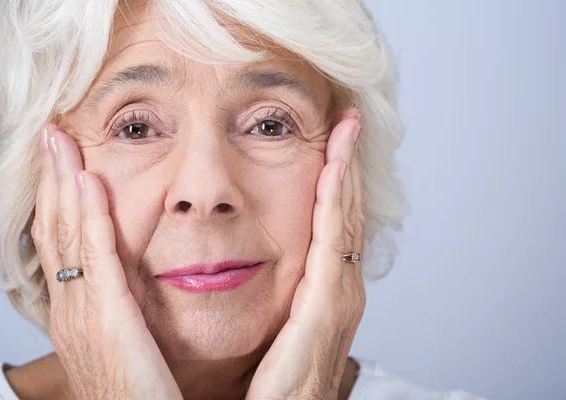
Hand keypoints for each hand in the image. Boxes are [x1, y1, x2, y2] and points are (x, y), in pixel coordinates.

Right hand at [31, 125, 182, 398]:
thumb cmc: (135, 392)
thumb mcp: (121, 341)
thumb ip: (120, 306)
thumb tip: (129, 277)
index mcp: (74, 312)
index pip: (57, 243)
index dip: (55, 199)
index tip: (59, 163)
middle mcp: (69, 306)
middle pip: (53, 229)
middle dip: (50, 179)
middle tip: (49, 136)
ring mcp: (82, 310)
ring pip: (66, 233)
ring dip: (62, 182)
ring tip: (59, 141)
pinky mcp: (108, 315)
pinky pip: (95, 255)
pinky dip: (89, 216)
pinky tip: (87, 182)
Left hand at [245, 109, 366, 398]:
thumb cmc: (270, 384)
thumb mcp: (276, 330)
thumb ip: (274, 297)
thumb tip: (246, 269)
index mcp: (326, 293)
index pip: (334, 224)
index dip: (335, 181)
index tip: (331, 142)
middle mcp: (341, 289)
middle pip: (347, 212)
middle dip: (347, 164)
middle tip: (348, 120)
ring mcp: (339, 295)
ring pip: (346, 217)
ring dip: (346, 170)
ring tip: (347, 127)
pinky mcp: (327, 304)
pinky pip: (333, 239)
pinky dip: (335, 199)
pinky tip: (333, 165)